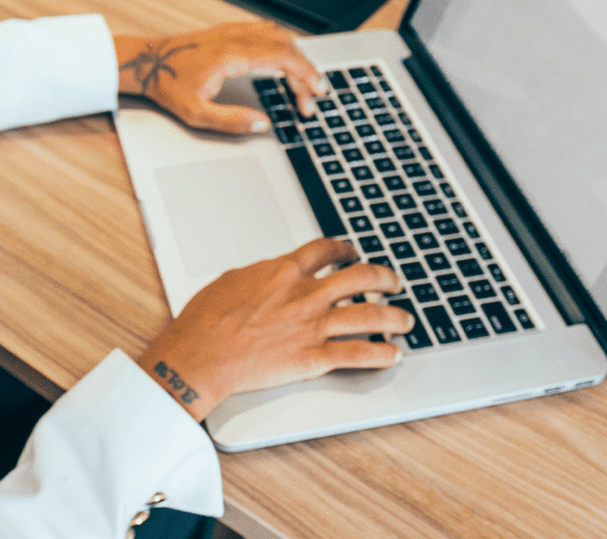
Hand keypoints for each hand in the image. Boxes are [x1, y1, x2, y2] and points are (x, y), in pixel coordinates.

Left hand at [114, 21, 325, 133]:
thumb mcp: (196, 113)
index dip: (307, 74)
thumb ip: (231, 121)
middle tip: (309, 97)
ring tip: (300, 82)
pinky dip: (281, 44)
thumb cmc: (167, 85)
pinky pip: (264, 30)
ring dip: (294, 56)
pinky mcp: (226, 31)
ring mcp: (230, 31)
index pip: (283, 56)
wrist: (146, 63)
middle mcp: (234, 38)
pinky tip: (283, 59)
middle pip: (286, 45)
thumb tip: (263, 124)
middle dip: (305, 71)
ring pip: (277, 34)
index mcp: (231, 55)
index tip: (318, 90)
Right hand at [138, 238, 412, 419]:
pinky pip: (359, 354)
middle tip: (392, 282)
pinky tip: (393, 354)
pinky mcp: (313, 357)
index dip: (344, 248)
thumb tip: (271, 274)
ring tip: (404, 319)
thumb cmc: (207, 319)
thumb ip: (260, 275)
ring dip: (394, 316)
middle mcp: (304, 294)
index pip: (325, 250)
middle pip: (360, 277)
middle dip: (384, 278)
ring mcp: (312, 326)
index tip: (351, 251)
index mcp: (283, 271)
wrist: (201, 354)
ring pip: (370, 315)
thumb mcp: (231, 280)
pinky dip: (382, 354)